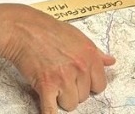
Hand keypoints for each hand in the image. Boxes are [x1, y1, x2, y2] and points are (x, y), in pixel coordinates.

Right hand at [0, 3, 115, 112]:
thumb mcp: (77, 36)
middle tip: (60, 75)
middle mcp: (81, 67)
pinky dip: (49, 113)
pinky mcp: (46, 86)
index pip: (100, 85)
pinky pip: (51, 110)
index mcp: (90, 55)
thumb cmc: (48, 30)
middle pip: (84, 96)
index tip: (79, 80)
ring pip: (70, 104)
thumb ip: (96, 52)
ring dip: (60, 97)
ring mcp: (64, 78)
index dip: (88, 84)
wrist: (23, 29)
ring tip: (51, 81)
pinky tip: (47, 108)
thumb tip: (111, 61)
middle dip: (72, 89)